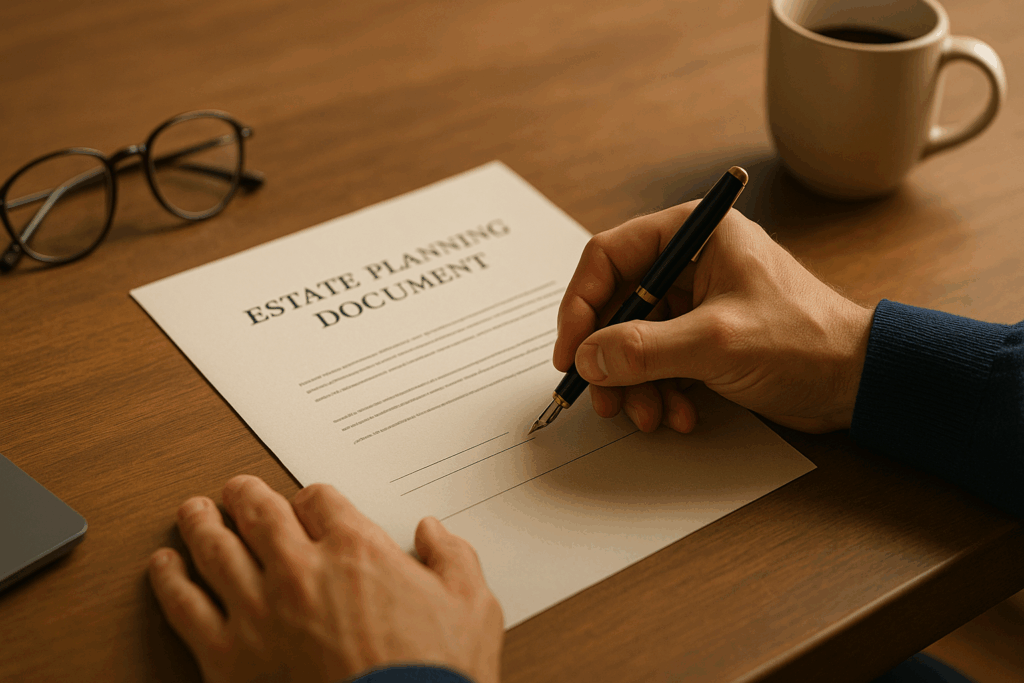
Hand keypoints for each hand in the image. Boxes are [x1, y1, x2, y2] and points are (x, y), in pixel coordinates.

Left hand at [148, 475, 502, 682]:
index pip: (320, 499)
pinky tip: (163, 566)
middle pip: (259, 512)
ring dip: (201, 523)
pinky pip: (185, 606)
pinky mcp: (228, 656)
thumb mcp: (473, 607)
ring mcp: (259, 611)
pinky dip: (169, 580)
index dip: (312, 497)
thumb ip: (454, 557)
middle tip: (236, 489)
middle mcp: (301, 570)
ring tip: (191, 512)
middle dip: (246, 495)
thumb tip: (433, 532)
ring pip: (215, 548)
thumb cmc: (436, 675)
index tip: (308, 504)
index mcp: (357, 551)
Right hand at [553, 202, 872, 433]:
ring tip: (649, 417)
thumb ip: (645, 349)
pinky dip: (660, 392)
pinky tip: (679, 415)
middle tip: (605, 399)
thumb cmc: (804, 341)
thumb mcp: (716, 342)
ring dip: (635, 384)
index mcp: (694, 233)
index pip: (609, 257)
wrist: (857, 381)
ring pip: (634, 341)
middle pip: (617, 306)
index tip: (570, 352)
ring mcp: (696, 302)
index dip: (581, 305)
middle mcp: (690, 261)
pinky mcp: (703, 338)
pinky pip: (659, 363)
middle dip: (610, 358)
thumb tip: (586, 357)